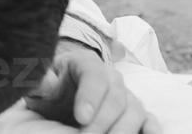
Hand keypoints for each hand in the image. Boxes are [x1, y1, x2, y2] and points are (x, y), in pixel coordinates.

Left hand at [25, 44, 159, 133]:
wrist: (61, 99)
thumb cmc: (49, 90)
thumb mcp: (39, 84)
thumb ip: (42, 83)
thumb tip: (48, 84)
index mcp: (85, 64)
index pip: (93, 76)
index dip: (90, 97)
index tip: (80, 118)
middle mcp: (111, 77)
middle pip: (115, 97)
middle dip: (103, 121)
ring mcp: (127, 95)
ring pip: (134, 110)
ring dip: (122, 130)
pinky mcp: (136, 114)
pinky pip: (149, 120)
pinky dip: (152, 129)